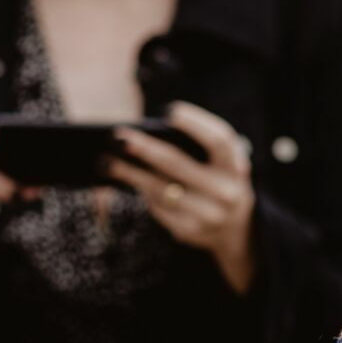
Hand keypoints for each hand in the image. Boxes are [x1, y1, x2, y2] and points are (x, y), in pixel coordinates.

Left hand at [107, 102, 256, 292]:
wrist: (235, 227)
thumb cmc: (218, 178)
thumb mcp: (220, 162)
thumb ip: (197, 146)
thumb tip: (145, 134)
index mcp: (236, 167)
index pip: (219, 141)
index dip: (195, 124)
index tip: (169, 111)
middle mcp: (226, 192)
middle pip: (178, 165)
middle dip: (144, 149)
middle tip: (118, 137)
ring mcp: (208, 215)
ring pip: (160, 189)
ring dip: (129, 173)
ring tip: (105, 160)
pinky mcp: (189, 232)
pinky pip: (157, 207)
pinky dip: (139, 191)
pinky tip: (124, 179)